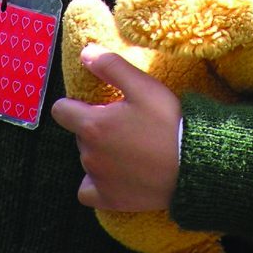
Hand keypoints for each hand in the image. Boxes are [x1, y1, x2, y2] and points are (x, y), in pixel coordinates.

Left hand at [52, 45, 180, 210]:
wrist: (192, 165)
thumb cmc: (167, 122)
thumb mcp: (143, 86)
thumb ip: (110, 66)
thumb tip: (85, 53)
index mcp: (92, 125)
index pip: (61, 110)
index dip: (75, 103)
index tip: (97, 103)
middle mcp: (89, 155)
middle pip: (79, 134)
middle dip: (94, 126)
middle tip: (123, 122)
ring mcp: (98, 180)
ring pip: (87, 159)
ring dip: (99, 150)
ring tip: (128, 146)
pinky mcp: (110, 200)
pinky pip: (88, 190)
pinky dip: (96, 181)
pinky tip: (114, 173)